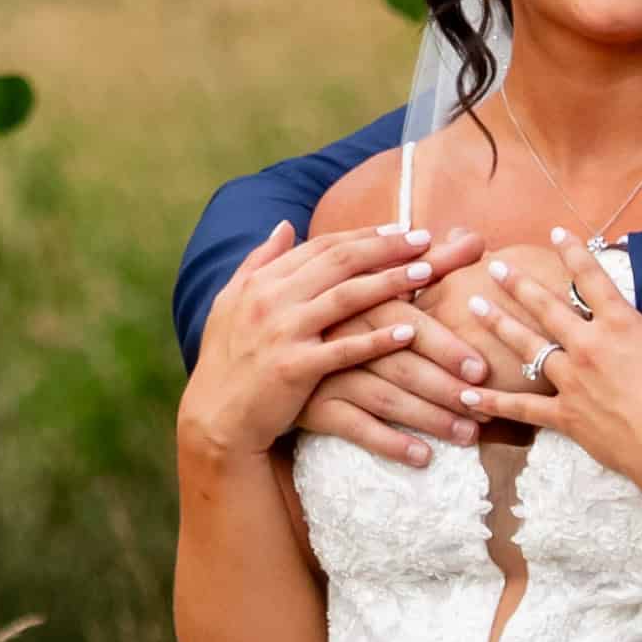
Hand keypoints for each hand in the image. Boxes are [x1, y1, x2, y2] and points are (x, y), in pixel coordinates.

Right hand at [177, 222, 447, 466]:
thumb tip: (285, 224)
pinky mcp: (294, 369)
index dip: (364, 235)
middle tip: (425, 239)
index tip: (401, 228)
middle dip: (386, 248)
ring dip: (390, 282)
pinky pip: (343, 350)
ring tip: (427, 273)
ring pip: (346, 298)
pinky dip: (376, 340)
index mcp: (261, 281)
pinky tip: (407, 333)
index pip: (321, 246)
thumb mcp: (231, 302)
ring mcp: (282, 332)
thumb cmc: (227, 360)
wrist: (215, 417)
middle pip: (340, 262)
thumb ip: (259, 260)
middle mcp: (271, 299)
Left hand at [462, 239, 641, 488]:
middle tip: (494, 268)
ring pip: (526, 348)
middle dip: (518, 284)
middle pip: (546, 308)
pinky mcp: (566, 417)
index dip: (573, 252)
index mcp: (620, 324)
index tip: (556, 232)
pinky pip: (523, 409)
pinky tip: (466, 395)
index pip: (592, 278)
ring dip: (498, 326)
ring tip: (474, 308)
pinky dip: (493, 403)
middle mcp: (588, 347)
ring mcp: (572, 382)